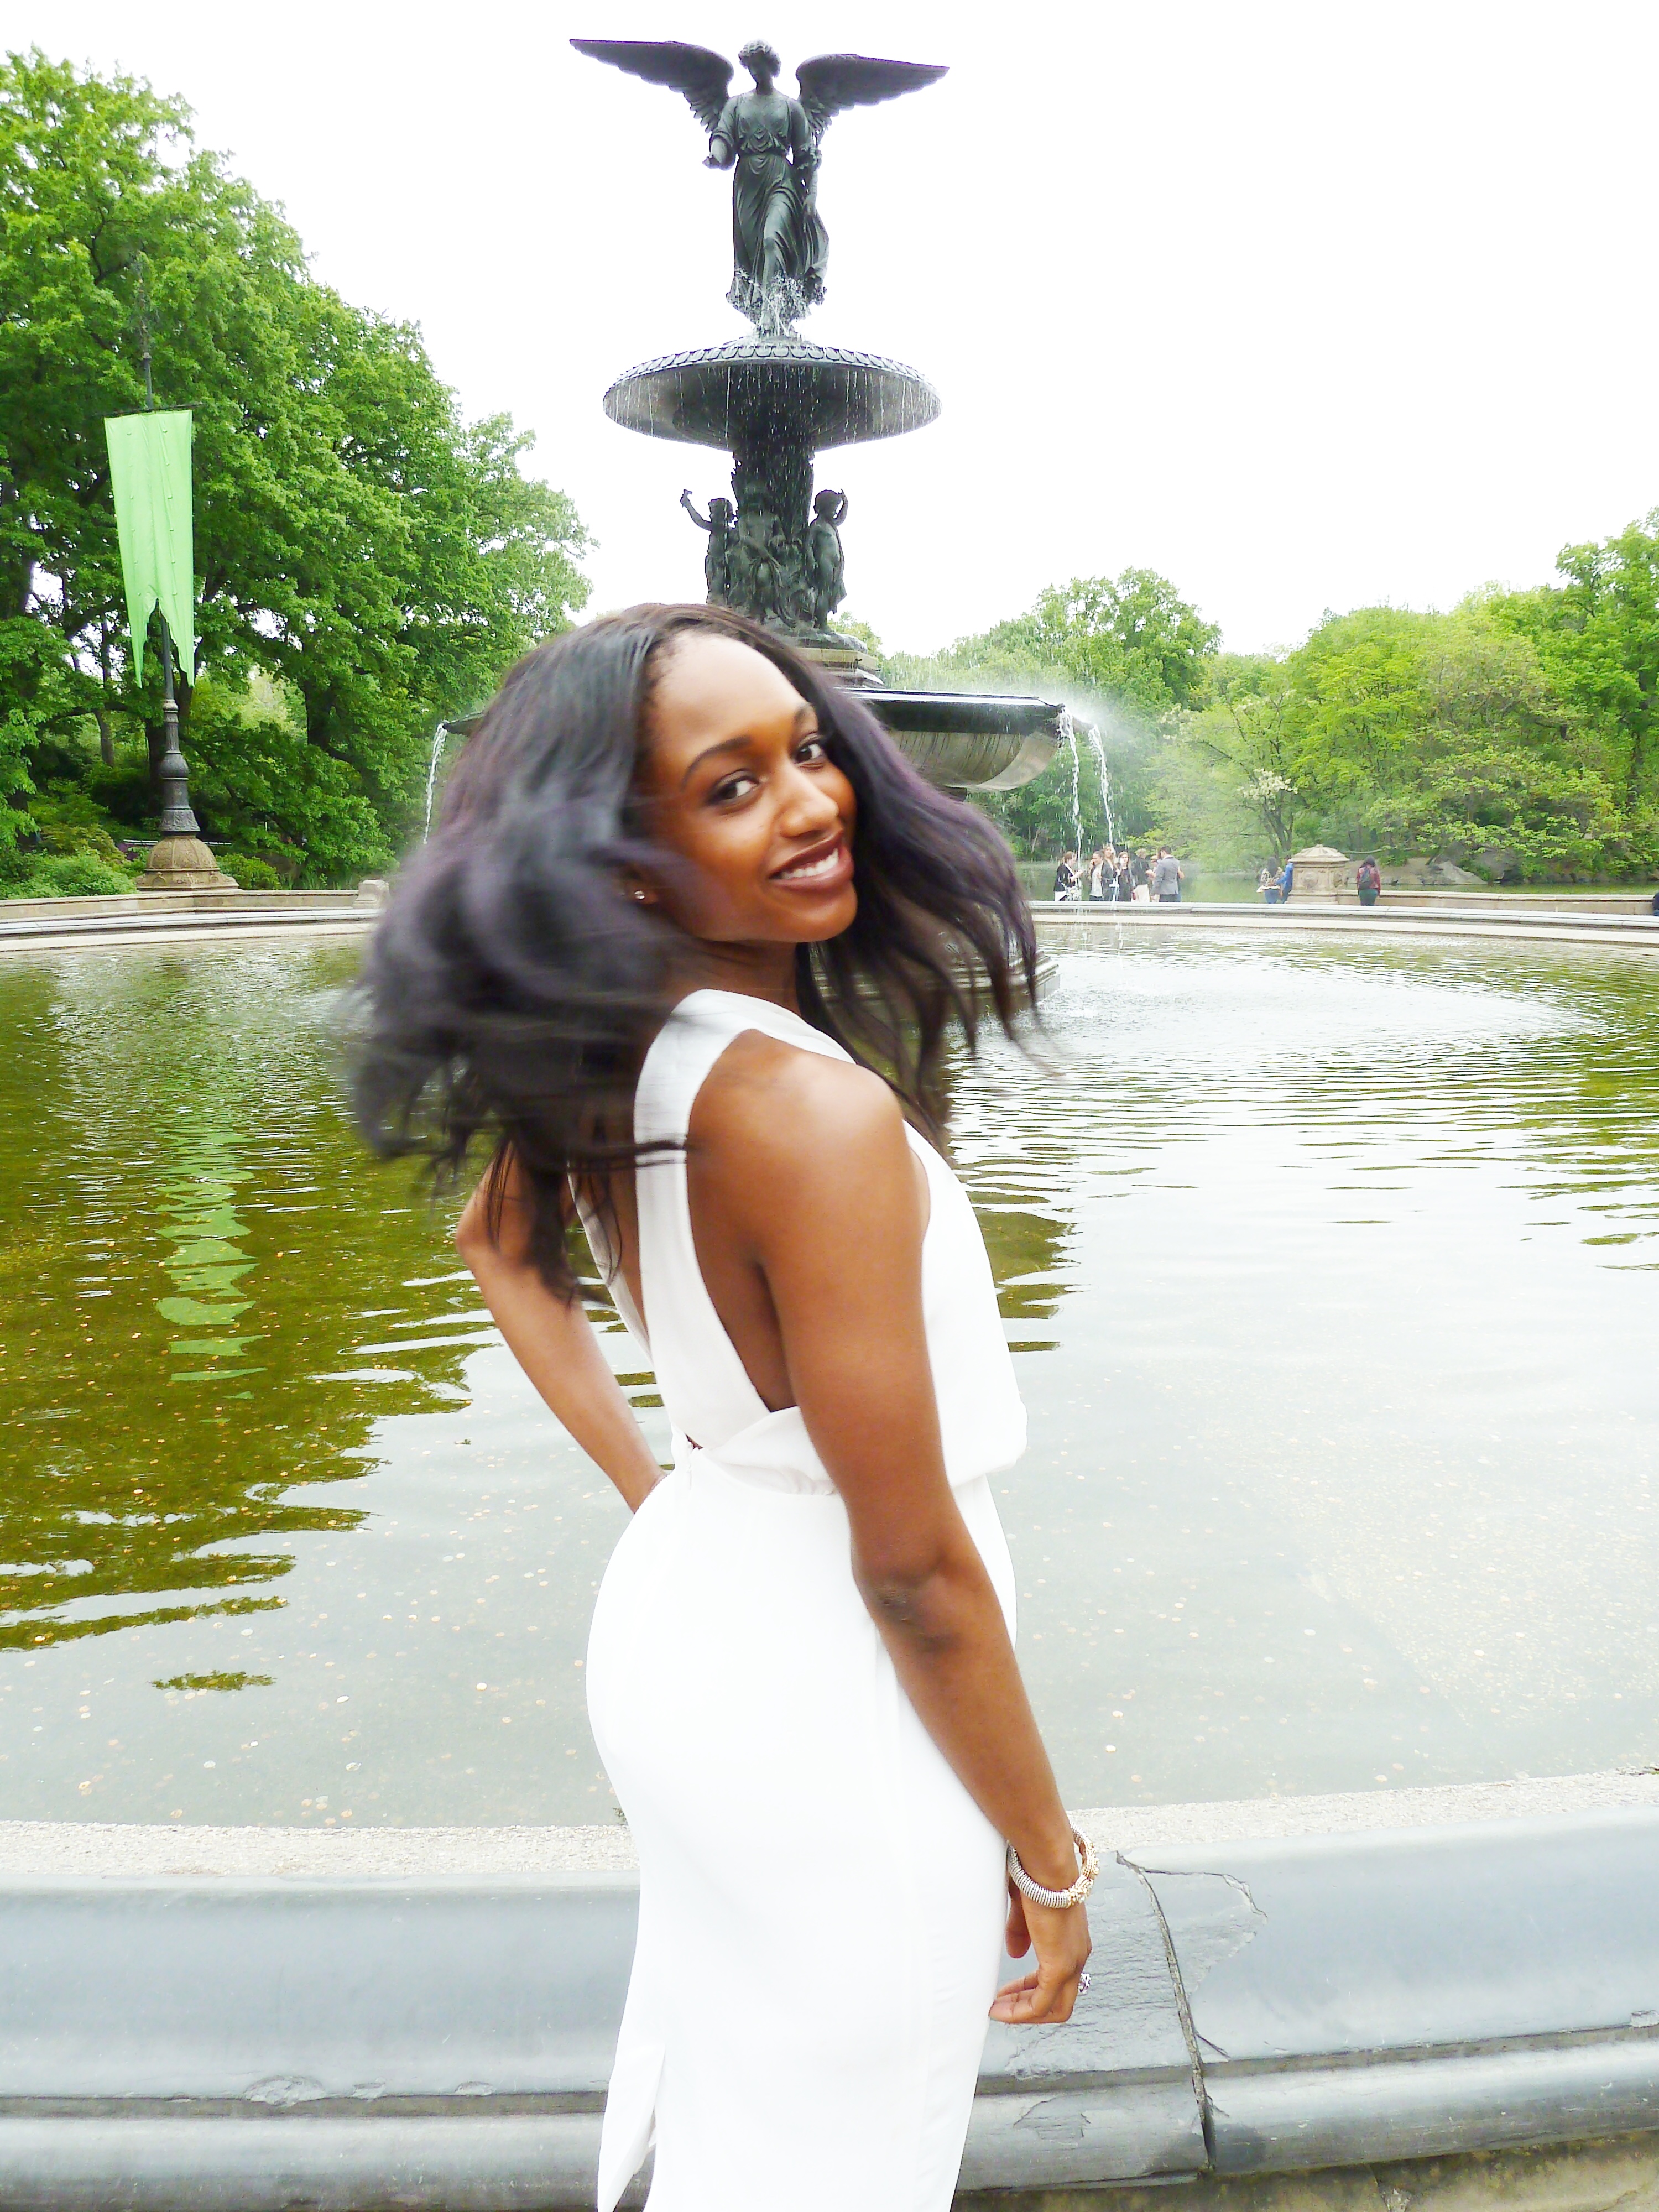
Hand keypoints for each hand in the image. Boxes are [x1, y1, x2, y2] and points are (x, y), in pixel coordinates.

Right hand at [990, 1883, 1091, 2024]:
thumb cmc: (1036, 1877)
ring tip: (998, 2010)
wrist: (1046, 1866)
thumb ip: (1021, 1932)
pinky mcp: (1060, 1967)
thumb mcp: (1025, 1908)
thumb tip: (1016, 1953)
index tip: (1008, 1991)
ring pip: (1054, 2008)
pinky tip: (1000, 2008)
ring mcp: (1072, 1963)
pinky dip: (1021, 2012)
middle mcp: (1078, 1956)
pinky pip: (1042, 2004)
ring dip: (1024, 2012)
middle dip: (1027, 2005)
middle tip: (1001, 2004)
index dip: (1030, 1988)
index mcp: (1072, 1941)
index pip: (1056, 1978)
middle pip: (1059, 2000)